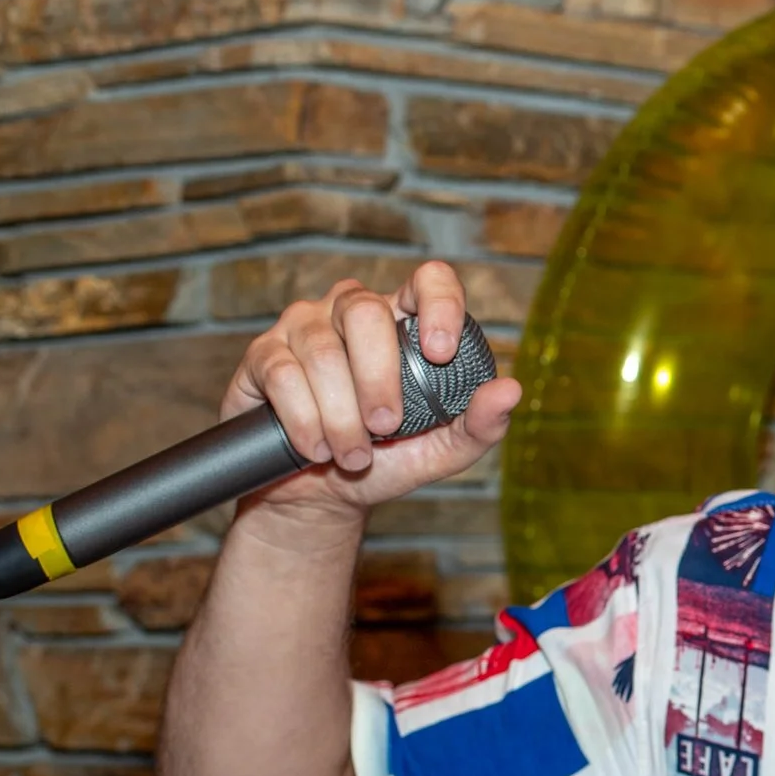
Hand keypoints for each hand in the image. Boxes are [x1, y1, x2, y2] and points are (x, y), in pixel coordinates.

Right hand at [223, 262, 519, 532]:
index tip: (442, 353)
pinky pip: (283, 374)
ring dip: (341, 414)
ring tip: (352, 455)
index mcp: (405, 322)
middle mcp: (351, 311)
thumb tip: (511, 390)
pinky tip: (316, 448)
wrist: (322, 495)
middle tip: (386, 428)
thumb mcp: (443, 450)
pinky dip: (305, 420)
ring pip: (322, 351)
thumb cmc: (388, 461)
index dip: (439, 305)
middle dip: (378, 379)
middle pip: (365, 313)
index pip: (428, 280)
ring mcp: (303, 327)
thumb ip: (481, 424)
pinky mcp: (263, 355)